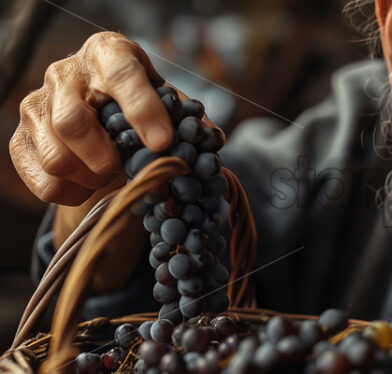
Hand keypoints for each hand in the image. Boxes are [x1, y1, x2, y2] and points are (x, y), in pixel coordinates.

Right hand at [10, 31, 174, 205]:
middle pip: (73, 124)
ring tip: (109, 172)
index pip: (122, 77)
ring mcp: (37, 105)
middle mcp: (65, 74)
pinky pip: (44, 181)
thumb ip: (187, 116)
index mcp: (108, 54)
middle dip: (107, 157)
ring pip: (56, 159)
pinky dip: (72, 193)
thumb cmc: (138, 97)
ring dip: (91, 178)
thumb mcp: (164, 97)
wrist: (95, 99)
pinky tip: (89, 183)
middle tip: (125, 165)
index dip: (143, 111)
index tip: (163, 143)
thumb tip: (213, 140)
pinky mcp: (21, 138)